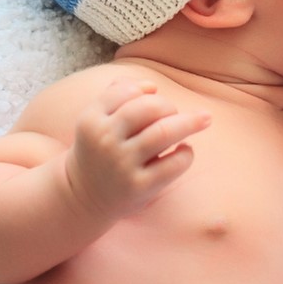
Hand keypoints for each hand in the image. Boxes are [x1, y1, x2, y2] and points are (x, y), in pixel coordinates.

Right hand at [64, 80, 210, 220]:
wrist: (81, 196)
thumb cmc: (97, 149)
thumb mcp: (95, 119)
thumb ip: (117, 93)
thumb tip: (152, 87)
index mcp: (91, 119)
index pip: (127, 90)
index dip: (145, 91)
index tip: (153, 97)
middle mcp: (104, 140)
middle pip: (148, 108)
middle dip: (169, 106)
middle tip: (173, 114)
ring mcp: (122, 165)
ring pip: (163, 133)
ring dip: (188, 123)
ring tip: (202, 121)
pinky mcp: (139, 187)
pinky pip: (174, 163)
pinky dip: (187, 153)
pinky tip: (184, 151)